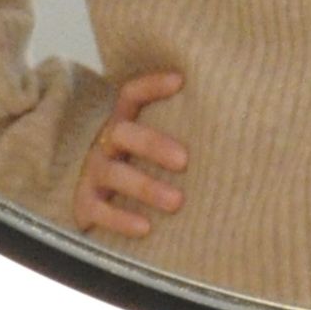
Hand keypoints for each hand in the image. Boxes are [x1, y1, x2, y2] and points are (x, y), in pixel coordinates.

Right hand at [72, 68, 188, 239]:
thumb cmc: (135, 166)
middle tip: (185, 161)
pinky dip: (121, 220)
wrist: (89, 202)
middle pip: (123, 133)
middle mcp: (104, 144)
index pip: (131, 94)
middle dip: (153, 145)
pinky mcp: (84, 205)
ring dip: (146, 187)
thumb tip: (226, 126)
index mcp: (121, 122)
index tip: (180, 81)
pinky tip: (146, 228)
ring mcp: (91, 174)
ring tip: (177, 201)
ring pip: (114, 174)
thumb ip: (173, 130)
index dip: (151, 86)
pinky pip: (99, 211)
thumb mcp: (144, 143)